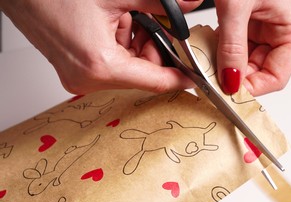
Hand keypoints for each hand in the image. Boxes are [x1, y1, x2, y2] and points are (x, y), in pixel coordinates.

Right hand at [0, 0, 202, 94]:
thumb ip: (158, 5)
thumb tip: (189, 5)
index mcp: (100, 66)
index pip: (155, 81)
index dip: (180, 77)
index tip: (194, 76)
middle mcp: (87, 79)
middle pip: (141, 73)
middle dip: (154, 49)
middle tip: (157, 25)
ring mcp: (78, 77)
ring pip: (127, 67)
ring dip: (135, 43)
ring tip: (126, 16)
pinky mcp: (73, 70)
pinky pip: (110, 63)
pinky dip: (119, 44)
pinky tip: (114, 21)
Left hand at [215, 0, 290, 95]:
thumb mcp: (236, 7)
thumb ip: (232, 46)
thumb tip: (230, 82)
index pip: (276, 76)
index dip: (251, 88)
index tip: (226, 93)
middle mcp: (283, 29)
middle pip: (259, 71)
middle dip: (234, 76)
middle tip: (209, 80)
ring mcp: (266, 25)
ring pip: (245, 60)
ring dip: (224, 64)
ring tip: (205, 64)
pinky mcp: (249, 19)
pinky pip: (236, 45)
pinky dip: (220, 49)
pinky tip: (206, 49)